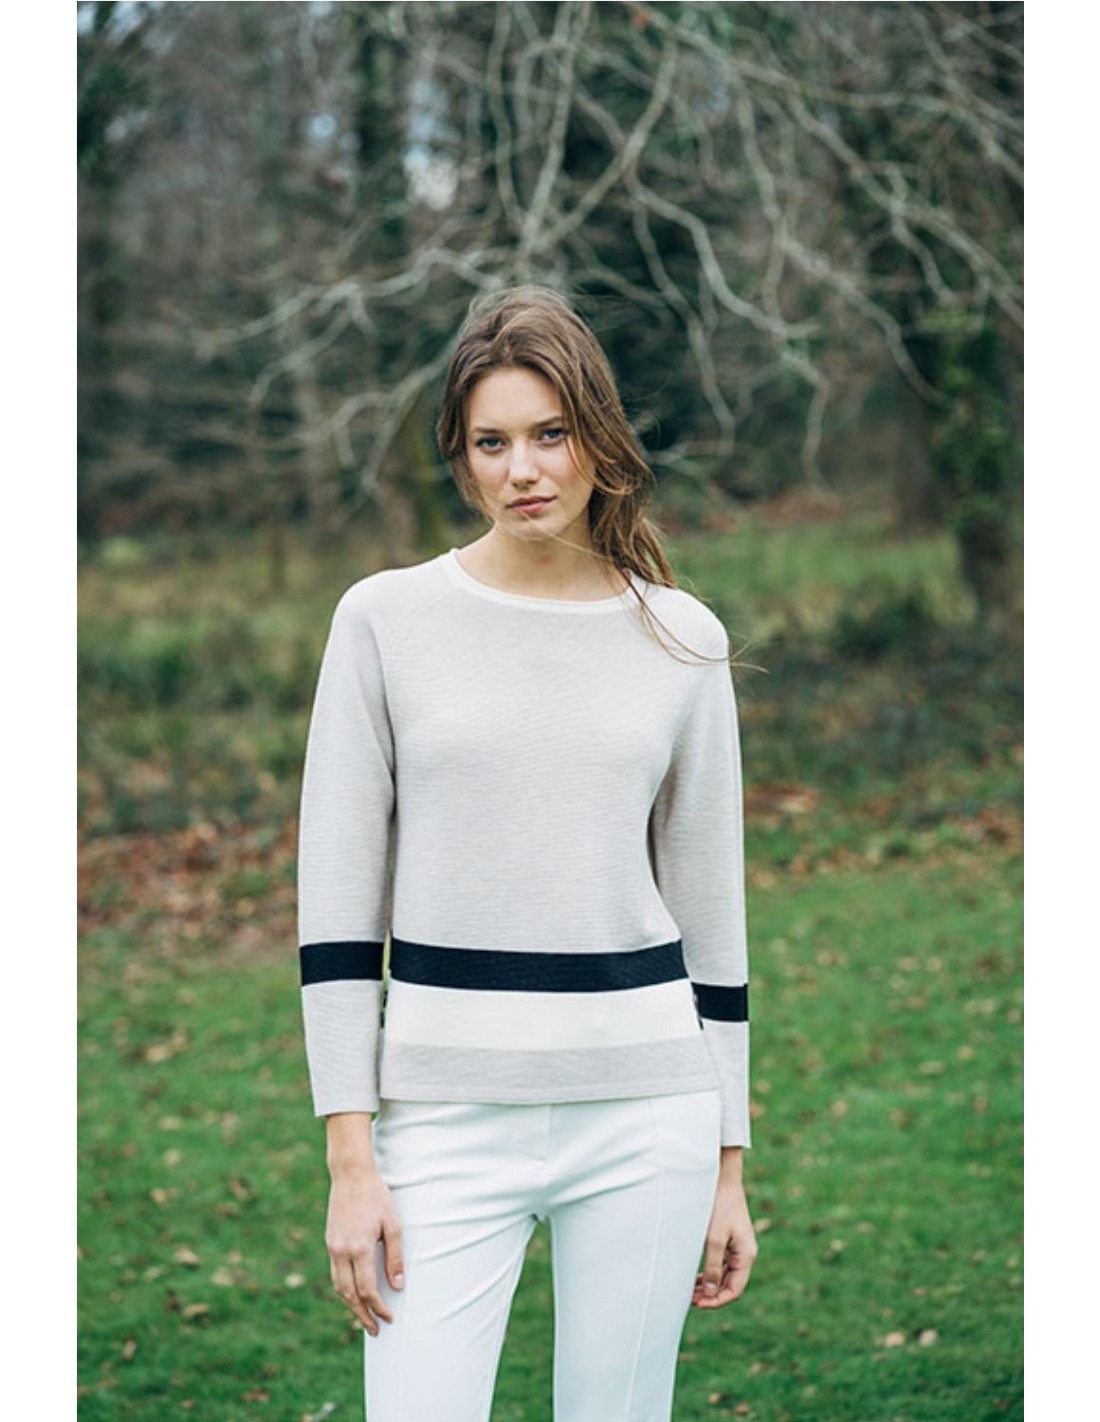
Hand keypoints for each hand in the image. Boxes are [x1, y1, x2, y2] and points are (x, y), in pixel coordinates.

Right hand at [325, 1168, 403, 1335]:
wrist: (351, 1174)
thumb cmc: (376, 1196)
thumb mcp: (393, 1225)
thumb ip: (395, 1257)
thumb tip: (398, 1286)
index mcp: (359, 1248)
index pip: (368, 1290)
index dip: (379, 1307)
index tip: (389, 1317)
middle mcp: (341, 1251)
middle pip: (349, 1295)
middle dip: (362, 1315)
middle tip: (374, 1330)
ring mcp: (332, 1247)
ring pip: (338, 1286)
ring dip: (350, 1305)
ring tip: (363, 1317)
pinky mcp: (329, 1242)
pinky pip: (335, 1273)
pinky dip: (343, 1288)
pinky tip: (353, 1293)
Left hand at [692, 1160, 756, 1309]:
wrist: (722, 1179)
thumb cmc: (720, 1206)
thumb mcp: (714, 1238)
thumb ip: (712, 1266)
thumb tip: (710, 1292)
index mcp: (746, 1255)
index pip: (735, 1289)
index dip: (717, 1301)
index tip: (698, 1304)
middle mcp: (744, 1254)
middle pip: (730, 1284)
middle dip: (711, 1295)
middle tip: (689, 1299)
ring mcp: (737, 1248)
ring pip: (724, 1275)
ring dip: (709, 1285)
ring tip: (689, 1291)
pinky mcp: (728, 1241)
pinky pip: (720, 1264)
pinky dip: (709, 1273)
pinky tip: (695, 1277)